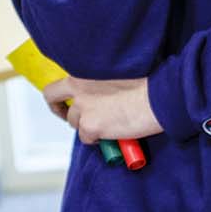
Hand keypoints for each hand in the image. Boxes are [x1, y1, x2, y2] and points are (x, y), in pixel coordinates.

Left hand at [42, 75, 162, 143]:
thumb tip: (97, 96)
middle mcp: (78, 89)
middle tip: (72, 119)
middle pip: (53, 101)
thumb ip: (99, 83)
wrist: (157, 98)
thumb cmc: (145, 84)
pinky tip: (112, 133)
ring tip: (106, 124)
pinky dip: (98, 139)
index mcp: (83, 72)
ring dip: (87, 126)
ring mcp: (83, 108)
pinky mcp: (91, 126)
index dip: (59, 97)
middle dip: (60, 111)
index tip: (67, 102)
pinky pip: (87, 138)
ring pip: (74, 123)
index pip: (57, 86)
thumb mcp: (116, 74)